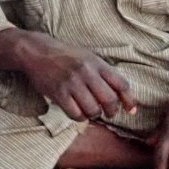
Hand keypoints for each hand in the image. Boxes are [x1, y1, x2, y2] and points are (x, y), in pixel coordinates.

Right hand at [22, 35, 136, 121]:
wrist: (37, 51)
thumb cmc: (66, 56)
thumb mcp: (88, 57)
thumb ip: (103, 73)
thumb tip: (120, 94)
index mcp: (97, 63)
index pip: (121, 84)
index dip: (129, 100)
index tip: (131, 111)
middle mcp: (87, 72)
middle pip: (109, 100)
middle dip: (112, 111)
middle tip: (109, 114)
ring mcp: (72, 83)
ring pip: (93, 109)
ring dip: (94, 115)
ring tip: (91, 112)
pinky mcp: (58, 93)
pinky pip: (75, 113)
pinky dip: (80, 117)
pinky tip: (78, 112)